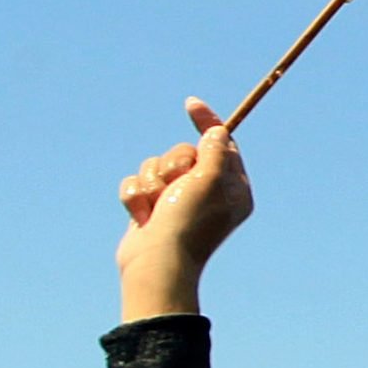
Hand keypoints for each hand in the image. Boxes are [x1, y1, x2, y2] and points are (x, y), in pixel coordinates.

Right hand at [117, 97, 254, 320]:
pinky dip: (135, 197)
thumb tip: (218, 131)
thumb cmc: (187, 222)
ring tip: (157, 206)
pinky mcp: (151, 208)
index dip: (207, 122)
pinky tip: (142, 217)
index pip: (223, 145)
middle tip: (176, 187)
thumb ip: (215, 151)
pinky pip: (135, 183)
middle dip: (172, 165)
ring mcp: (177, 201)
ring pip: (155, 165)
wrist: (156, 263)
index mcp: (232, 189)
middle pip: (183, 152)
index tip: (191, 104)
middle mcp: (207, 194)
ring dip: (152, 182)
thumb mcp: (209, 179)